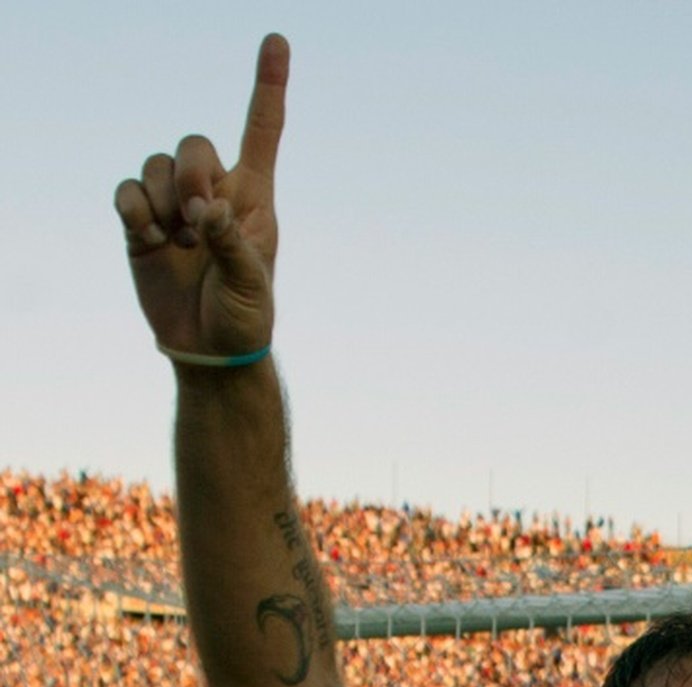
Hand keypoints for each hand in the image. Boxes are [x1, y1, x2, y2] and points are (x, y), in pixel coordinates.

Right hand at [114, 34, 288, 359]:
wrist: (209, 351)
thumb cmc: (245, 318)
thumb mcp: (251, 285)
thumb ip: (232, 244)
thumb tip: (207, 211)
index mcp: (252, 198)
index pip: (261, 131)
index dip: (268, 85)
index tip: (276, 40)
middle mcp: (213, 193)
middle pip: (193, 144)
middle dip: (191, 174)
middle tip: (198, 220)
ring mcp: (174, 207)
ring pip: (156, 164)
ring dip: (163, 199)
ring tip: (177, 242)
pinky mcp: (142, 225)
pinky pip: (127, 190)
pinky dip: (134, 209)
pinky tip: (151, 238)